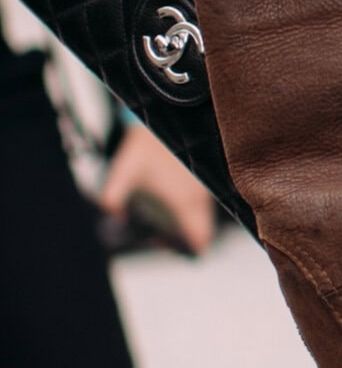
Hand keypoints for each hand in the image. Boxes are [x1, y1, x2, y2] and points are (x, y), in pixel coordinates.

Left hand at [100, 122, 217, 254]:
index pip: (201, 240)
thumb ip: (111, 198)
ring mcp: (204, 186)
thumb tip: (115, 217)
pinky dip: (191, 208)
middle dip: (187, 240)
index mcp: (184, 201)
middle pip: (204, 233)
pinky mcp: (203, 177)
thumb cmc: (143, 147)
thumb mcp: (121, 173)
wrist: (162, 117)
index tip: (169, 244)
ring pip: (204, 217)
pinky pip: (204, 202)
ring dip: (189, 223)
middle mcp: (199, 196)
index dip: (188, 250)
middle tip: (162, 234)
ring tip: (163, 215)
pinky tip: (170, 197)